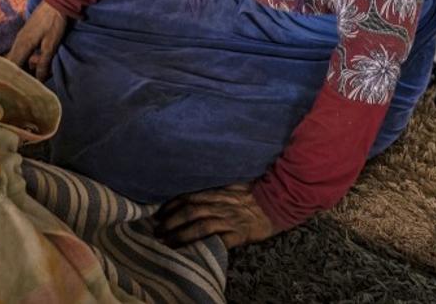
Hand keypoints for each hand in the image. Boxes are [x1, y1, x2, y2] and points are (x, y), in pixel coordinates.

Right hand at [5, 1, 66, 80]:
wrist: (56, 2)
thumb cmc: (54, 23)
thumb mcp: (51, 44)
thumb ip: (44, 62)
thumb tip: (38, 79)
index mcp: (22, 45)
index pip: (11, 66)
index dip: (12, 78)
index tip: (15, 89)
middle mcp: (18, 42)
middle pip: (12, 63)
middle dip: (17, 75)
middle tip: (23, 86)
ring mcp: (21, 38)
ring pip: (17, 58)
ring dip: (23, 67)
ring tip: (32, 77)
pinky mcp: (26, 35)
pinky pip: (22, 52)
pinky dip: (26, 60)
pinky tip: (34, 64)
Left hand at [155, 183, 275, 248]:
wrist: (279, 200)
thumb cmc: (256, 191)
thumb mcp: (233, 183)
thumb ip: (216, 188)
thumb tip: (197, 192)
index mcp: (217, 192)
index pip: (188, 197)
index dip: (171, 206)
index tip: (159, 213)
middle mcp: (219, 205)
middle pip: (189, 212)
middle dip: (170, 222)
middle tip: (156, 231)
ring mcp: (228, 219)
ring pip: (199, 227)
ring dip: (180, 236)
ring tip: (166, 243)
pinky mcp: (238, 234)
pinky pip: (218, 241)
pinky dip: (203, 246)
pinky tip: (192, 253)